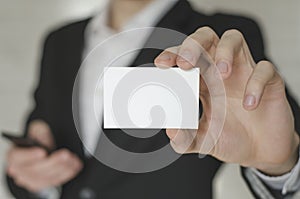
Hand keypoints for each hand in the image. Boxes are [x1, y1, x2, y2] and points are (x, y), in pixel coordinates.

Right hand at [6, 120, 82, 192]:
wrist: (42, 149)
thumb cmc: (38, 140)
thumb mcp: (38, 129)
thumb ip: (41, 132)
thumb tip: (46, 138)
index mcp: (14, 155)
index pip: (17, 157)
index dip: (29, 155)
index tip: (42, 151)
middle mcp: (19, 170)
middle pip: (34, 170)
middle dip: (53, 162)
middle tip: (65, 154)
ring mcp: (30, 179)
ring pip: (46, 177)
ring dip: (62, 167)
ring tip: (71, 158)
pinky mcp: (43, 183)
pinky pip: (55, 181)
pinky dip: (67, 172)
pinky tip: (74, 164)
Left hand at [155, 27, 298, 175]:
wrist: (260, 153)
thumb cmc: (230, 139)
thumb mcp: (202, 141)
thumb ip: (184, 139)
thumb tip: (171, 131)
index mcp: (201, 81)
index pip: (184, 57)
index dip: (173, 54)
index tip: (161, 64)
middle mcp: (220, 71)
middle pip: (205, 38)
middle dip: (193, 44)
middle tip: (186, 63)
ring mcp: (244, 72)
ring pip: (233, 39)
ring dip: (224, 51)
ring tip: (222, 73)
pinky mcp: (268, 81)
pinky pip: (264, 69)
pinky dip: (256, 83)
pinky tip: (249, 105)